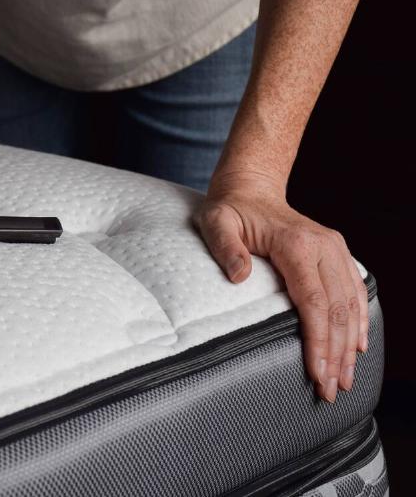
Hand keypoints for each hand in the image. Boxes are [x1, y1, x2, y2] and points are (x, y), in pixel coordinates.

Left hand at [194, 174, 367, 402]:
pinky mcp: (335, 253)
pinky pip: (354, 290)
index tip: (317, 372)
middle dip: (336, 353)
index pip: (313, 301)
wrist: (251, 186)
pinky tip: (357, 346)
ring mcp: (333, 248)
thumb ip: (226, 248)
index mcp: (296, 244)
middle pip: (336, 309)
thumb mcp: (216, 222)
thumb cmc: (229, 208)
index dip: (317, 340)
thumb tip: (238, 277)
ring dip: (350, 344)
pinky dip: (358, 320)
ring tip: (346, 379)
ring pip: (350, 303)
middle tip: (332, 390)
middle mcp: (323, 246)